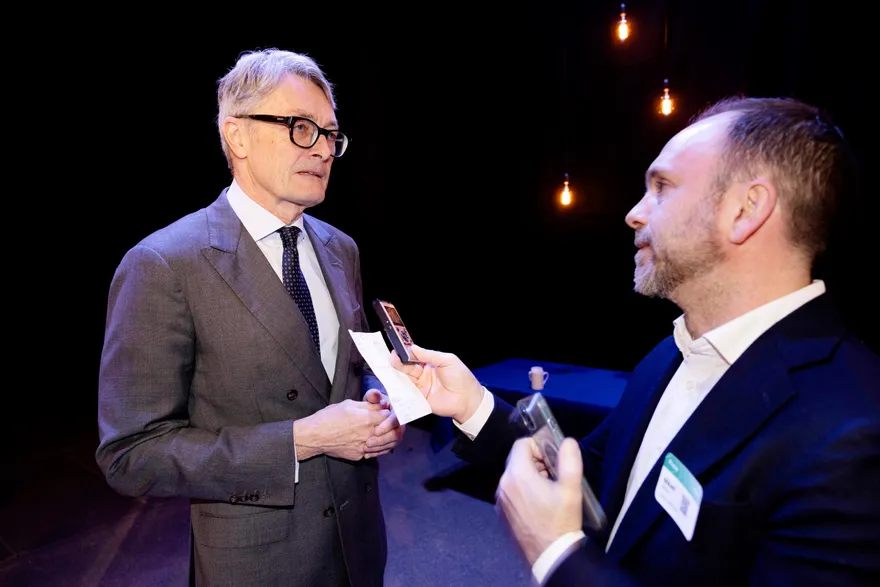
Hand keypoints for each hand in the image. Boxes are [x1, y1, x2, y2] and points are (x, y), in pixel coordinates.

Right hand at [293, 399, 389, 460]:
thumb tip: (380, 405)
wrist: (314, 436)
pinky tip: (374, 442)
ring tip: (383, 432)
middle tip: (388, 423)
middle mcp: (367, 434)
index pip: (388, 416)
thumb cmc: (328, 417)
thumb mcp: (349, 404)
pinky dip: (376, 447)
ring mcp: (364, 446)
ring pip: (384, 444)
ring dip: (386, 438)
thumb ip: (367, 406)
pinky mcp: (359, 455)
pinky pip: (373, 452)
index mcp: (366, 418)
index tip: (386, 412)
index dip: (388, 413)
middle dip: (390, 426)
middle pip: (389, 431)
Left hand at [363, 389, 405, 457]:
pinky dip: (377, 452)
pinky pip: (387, 448)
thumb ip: (373, 395)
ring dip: (379, 447)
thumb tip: (374, 395)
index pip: (397, 419)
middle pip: (397, 434)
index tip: (376, 431)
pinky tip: (366, 454)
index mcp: (398, 410)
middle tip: (368, 443)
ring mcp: (397, 433)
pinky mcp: (392, 441)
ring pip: (392, 443)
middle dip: (382, 440)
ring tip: (365, 448)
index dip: (388, 426)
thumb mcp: (373, 396)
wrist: (374, 410)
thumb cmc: (374, 402)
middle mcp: (400, 423)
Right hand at [389, 344, 483, 422]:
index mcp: (430, 363)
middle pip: (407, 367)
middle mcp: (423, 374)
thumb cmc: (461, 377)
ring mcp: (420, 386)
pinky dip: (400, 387)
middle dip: (399, 361)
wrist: (467, 400)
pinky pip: (407, 392)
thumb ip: (429, 355)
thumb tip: (413, 347)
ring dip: (397, 373)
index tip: (397, 348)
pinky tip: (394, 382)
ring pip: (405, 378)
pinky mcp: (419, 398)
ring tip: (390, 366)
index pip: (415, 356)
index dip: (406, 352)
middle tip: (391, 357)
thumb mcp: (447, 360)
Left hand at [496, 437, 583, 565]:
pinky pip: (510, 492)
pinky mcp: (500, 513)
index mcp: (518, 474)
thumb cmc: (561, 521)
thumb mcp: (571, 488)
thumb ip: (570, 459)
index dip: (538, 447)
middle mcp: (503, 484)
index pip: (521, 444)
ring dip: (529, 477)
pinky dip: (521, 491)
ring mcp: (500, 500)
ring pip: (513, 476)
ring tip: (547, 492)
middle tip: (552, 476)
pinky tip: (537, 505)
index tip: (551, 460)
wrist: (550, 555)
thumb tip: (567, 441)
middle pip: (516, 460)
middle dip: (535, 462)